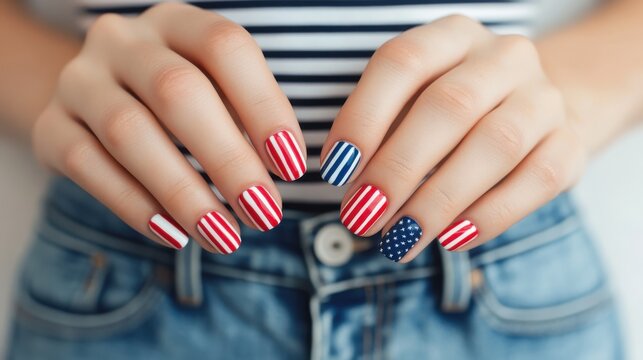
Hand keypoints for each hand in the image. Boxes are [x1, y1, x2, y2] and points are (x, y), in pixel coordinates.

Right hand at [32, 3, 306, 252]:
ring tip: (224, 236)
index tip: (292, 168)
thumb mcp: (216, 91)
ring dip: (184, 193)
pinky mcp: (51, 125)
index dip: (263, 107)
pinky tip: (176, 236)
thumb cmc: (179, 101)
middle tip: (265, 213)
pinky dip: (135, 205)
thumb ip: (247, 120)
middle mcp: (123, 41)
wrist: (98, 100)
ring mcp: (80, 80)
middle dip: (229, 160)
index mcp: (176, 22)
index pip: (225, 48)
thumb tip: (282, 173)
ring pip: (129, 132)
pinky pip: (88, 166)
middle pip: (178, 92)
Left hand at [321, 15, 585, 261]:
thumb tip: (354, 191)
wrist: (533, 112)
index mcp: (452, 36)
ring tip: (399, 239)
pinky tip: (450, 239)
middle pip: (448, 106)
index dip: (364, 117)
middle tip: (362, 217)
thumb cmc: (453, 113)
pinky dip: (489, 215)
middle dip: (397, 169)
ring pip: (496, 144)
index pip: (403, 63)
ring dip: (438, 200)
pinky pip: (536, 180)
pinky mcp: (570, 144)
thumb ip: (382, 134)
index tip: (336, 170)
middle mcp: (504, 57)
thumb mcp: (412, 104)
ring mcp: (544, 98)